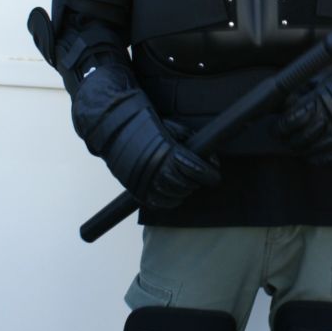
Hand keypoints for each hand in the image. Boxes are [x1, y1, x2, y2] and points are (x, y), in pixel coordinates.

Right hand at [72, 63, 220, 208]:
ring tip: (186, 183)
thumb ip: (193, 143)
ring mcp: (147, 182)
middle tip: (200, 177)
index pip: (196, 169)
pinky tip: (174, 194)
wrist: (116, 131)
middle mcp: (158, 169)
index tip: (215, 175)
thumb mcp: (174, 128)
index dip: (209, 174)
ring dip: (184, 191)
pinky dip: (170, 201)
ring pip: (175, 195)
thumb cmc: (148, 127)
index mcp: (169, 152)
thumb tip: (213, 160)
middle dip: (196, 181)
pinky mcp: (138, 191)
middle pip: (187, 184)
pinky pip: (159, 203)